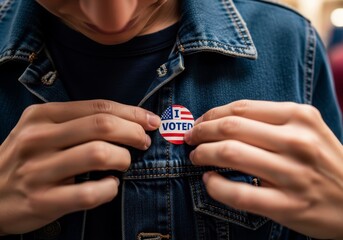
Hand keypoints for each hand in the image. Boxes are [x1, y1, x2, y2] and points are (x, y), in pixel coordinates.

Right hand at [0, 100, 160, 234]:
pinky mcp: (42, 200)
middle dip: (134, 133)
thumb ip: (78, 122)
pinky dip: (109, 189)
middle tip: (144, 141)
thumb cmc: (27, 158)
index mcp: (41, 115)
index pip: (98, 107)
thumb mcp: (42, 130)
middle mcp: (37, 138)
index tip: (151, 121)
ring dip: (123, 159)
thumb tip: (129, 121)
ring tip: (123, 163)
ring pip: (99, 155)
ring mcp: (38, 170)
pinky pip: (90, 193)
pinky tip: (109, 186)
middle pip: (102, 126)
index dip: (132, 113)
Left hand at [185, 100, 342, 239]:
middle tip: (190, 138)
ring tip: (196, 156)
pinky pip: (239, 193)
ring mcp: (293, 175)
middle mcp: (297, 141)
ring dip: (203, 154)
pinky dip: (216, 186)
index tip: (199, 122)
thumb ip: (270, 121)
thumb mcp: (307, 130)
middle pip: (231, 128)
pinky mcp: (288, 206)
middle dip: (201, 132)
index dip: (211, 115)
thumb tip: (222, 120)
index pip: (241, 108)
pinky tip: (209, 181)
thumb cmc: (324, 161)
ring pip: (230, 154)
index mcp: (300, 117)